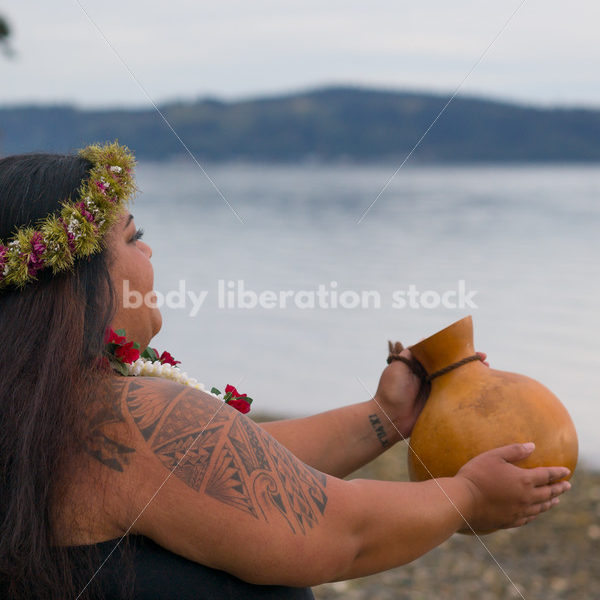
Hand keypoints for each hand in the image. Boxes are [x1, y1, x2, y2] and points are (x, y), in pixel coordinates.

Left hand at [374, 348, 489, 439]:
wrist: (389, 418)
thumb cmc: (391, 390)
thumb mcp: (398, 366)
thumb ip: (411, 353)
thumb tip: (424, 339)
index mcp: (420, 368)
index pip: (441, 356)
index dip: (455, 351)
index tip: (469, 347)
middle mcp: (430, 378)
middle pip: (452, 368)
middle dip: (468, 362)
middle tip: (484, 359)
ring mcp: (436, 392)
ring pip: (457, 381)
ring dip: (471, 376)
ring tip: (487, 371)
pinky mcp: (440, 405)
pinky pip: (456, 397)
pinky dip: (468, 392)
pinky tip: (479, 388)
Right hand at [456, 443, 570, 531]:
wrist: (463, 500)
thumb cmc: (477, 474)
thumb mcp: (493, 456)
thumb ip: (514, 451)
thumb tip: (532, 446)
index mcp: (524, 480)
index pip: (546, 475)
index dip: (557, 472)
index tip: (566, 471)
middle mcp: (526, 497)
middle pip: (548, 493)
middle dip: (559, 488)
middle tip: (567, 486)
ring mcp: (519, 511)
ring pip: (541, 507)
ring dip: (550, 502)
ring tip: (555, 500)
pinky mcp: (510, 521)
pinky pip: (528, 518)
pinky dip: (536, 513)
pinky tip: (535, 512)